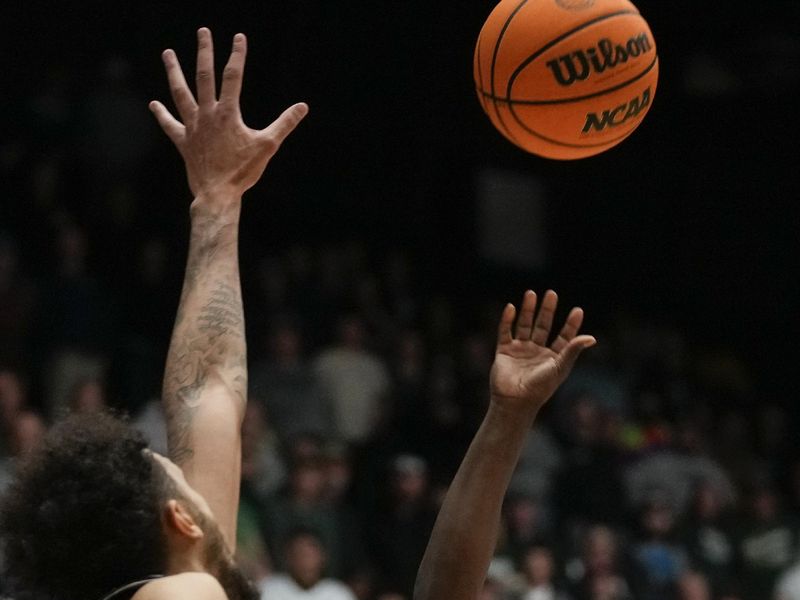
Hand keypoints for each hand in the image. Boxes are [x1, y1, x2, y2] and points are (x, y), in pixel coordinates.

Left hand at [149, 28, 307, 202]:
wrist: (217, 194)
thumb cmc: (243, 171)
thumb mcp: (268, 146)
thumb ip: (284, 123)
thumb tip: (303, 106)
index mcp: (228, 114)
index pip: (233, 77)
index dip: (237, 55)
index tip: (239, 37)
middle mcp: (207, 115)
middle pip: (203, 77)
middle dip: (204, 52)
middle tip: (202, 32)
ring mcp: (192, 127)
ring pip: (180, 93)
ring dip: (174, 72)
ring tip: (168, 54)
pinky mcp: (183, 141)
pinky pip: (170, 125)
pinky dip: (162, 114)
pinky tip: (154, 104)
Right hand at [490, 290, 594, 413]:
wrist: (515, 401)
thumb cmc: (540, 388)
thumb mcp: (559, 367)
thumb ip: (572, 350)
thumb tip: (592, 338)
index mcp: (553, 357)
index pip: (564, 337)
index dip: (570, 324)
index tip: (577, 310)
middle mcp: (537, 351)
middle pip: (543, 326)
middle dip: (547, 310)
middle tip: (551, 293)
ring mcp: (520, 350)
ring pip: (524, 325)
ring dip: (528, 310)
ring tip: (531, 293)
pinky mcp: (504, 351)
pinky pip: (505, 331)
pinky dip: (507, 320)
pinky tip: (511, 307)